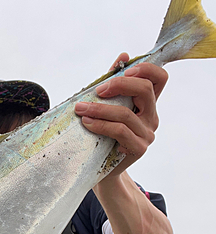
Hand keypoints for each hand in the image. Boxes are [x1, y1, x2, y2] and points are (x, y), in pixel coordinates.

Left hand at [75, 52, 167, 174]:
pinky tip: (87, 123)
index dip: (145, 69)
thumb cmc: (103, 136)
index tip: (123, 71)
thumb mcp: (107, 108)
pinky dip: (101, 125)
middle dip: (119, 85)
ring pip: (126, 113)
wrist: (102, 170)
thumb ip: (113, 84)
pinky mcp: (139, 148)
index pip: (159, 78)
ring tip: (81, 110)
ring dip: (99, 109)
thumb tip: (122, 56)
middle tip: (97, 91)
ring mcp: (147, 134)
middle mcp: (152, 117)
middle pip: (146, 90)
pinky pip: (120, 131)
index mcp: (147, 104)